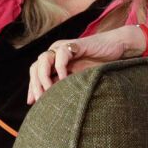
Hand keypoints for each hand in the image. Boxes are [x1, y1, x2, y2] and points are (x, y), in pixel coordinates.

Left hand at [26, 26, 142, 102]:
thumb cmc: (99, 65)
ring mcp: (63, 48)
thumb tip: (50, 102)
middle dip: (35, 84)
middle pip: (35, 67)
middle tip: (40, 99)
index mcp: (54, 62)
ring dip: (44, 76)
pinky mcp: (74, 45)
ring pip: (43, 60)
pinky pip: (61, 55)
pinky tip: (64, 79)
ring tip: (49, 90)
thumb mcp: (78, 79)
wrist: (116, 50)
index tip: (32, 103)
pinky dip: (60, 68)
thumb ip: (64, 86)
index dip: (32, 87)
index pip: (35, 73)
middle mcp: (55, 53)